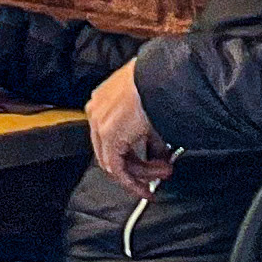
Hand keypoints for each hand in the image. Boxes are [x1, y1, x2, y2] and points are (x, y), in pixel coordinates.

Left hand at [87, 64, 172, 193]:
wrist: (161, 76)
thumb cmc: (161, 84)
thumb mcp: (153, 111)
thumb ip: (151, 136)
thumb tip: (159, 155)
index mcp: (103, 100)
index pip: (111, 136)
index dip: (131, 154)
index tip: (149, 162)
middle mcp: (96, 111)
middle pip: (111, 151)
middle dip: (139, 167)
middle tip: (162, 172)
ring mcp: (100, 123)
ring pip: (115, 162)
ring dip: (143, 172)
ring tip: (165, 171)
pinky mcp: (109, 135)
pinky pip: (117, 168)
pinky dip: (133, 180)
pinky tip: (149, 185)